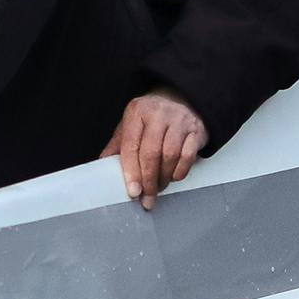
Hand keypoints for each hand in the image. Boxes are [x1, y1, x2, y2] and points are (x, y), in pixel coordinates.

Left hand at [100, 92, 206, 209]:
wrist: (180, 101)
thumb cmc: (151, 118)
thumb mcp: (130, 126)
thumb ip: (117, 146)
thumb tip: (102, 168)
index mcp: (137, 112)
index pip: (131, 146)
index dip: (131, 172)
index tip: (133, 192)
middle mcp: (158, 113)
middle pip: (151, 154)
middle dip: (148, 181)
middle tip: (147, 197)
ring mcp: (178, 120)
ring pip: (170, 156)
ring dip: (163, 177)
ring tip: (158, 186)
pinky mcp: (196, 130)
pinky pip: (188, 156)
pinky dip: (180, 171)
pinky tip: (174, 176)